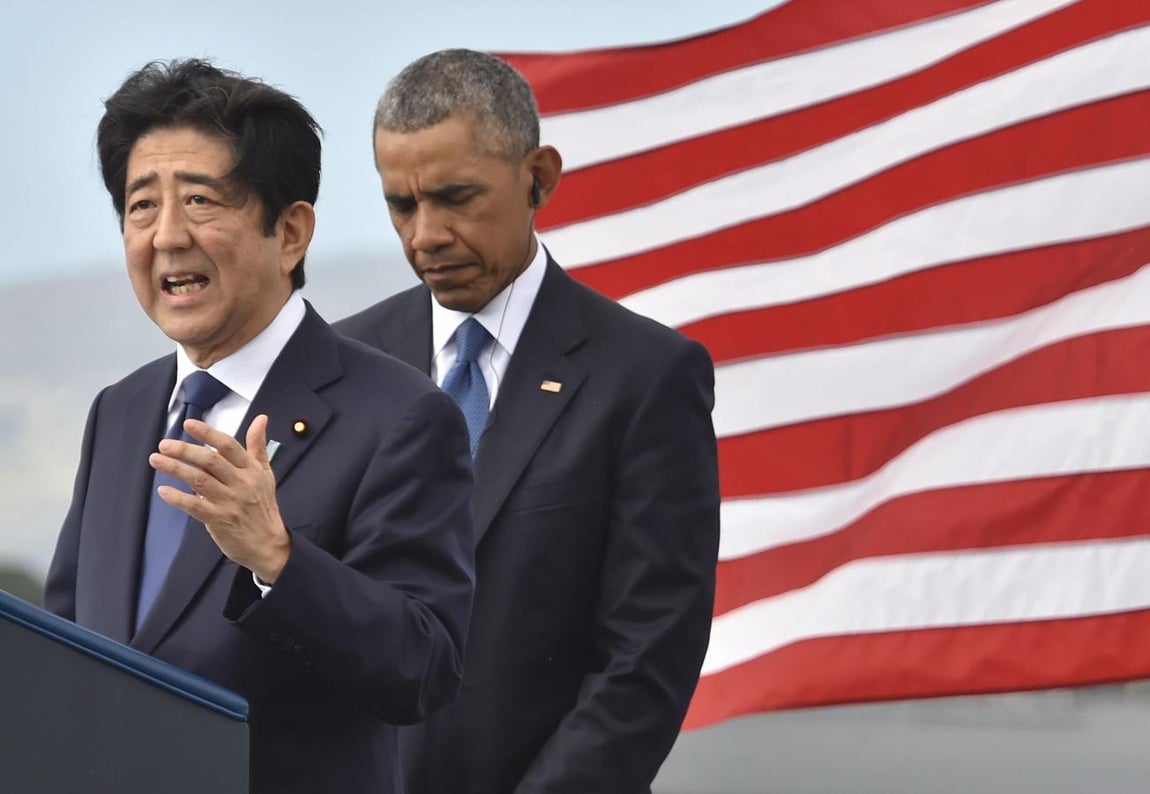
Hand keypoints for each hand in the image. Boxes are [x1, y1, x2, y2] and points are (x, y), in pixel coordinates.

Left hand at [149, 414, 290, 582]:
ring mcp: (229, 502)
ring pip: (199, 480)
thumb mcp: (266, 473)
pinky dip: (178, 498)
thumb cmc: (263, 506)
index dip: (208, 433)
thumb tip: (261, 418)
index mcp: (251, 469)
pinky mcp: (218, 520)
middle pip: (210, 461)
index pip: (229, 446)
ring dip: (176, 469)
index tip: (188, 424)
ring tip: (156, 460)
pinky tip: (164, 490)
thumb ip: (259, 446)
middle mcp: (241, 483)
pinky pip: (195, 506)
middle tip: (163, 444)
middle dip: (185, 450)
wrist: (268, 544)